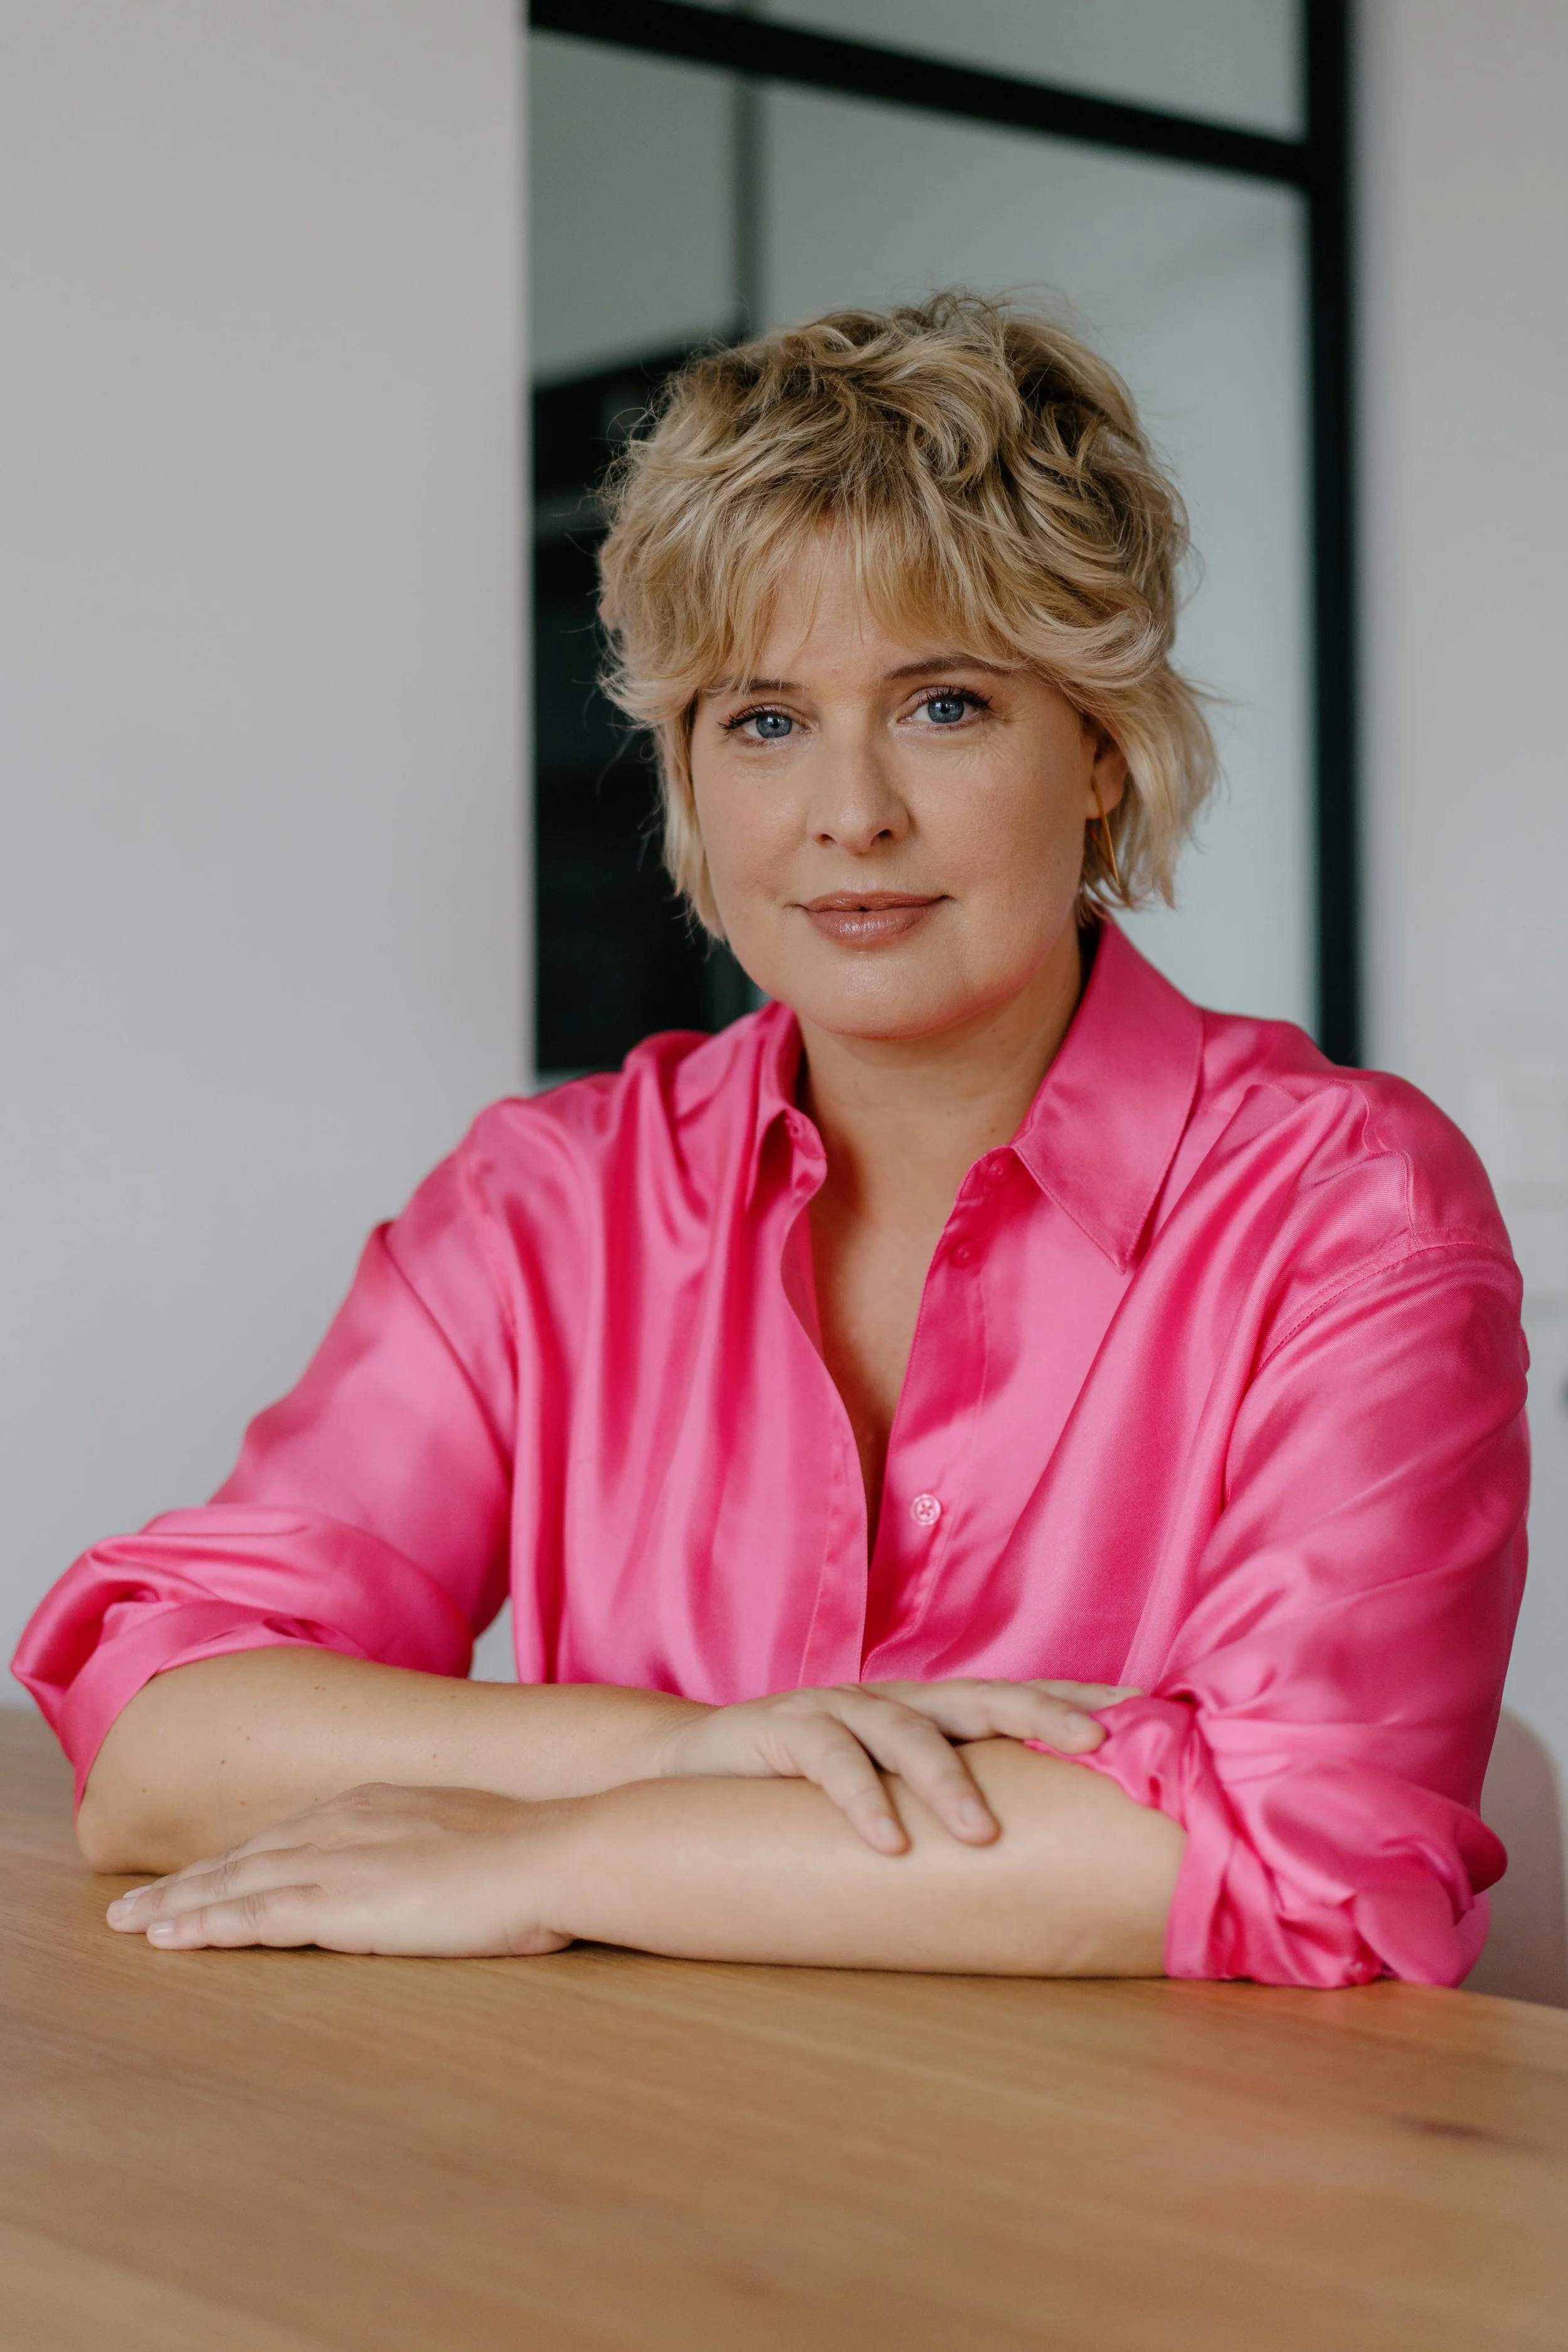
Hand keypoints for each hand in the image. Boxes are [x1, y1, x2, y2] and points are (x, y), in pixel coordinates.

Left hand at [104, 1783, 576, 1955]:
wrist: (558, 1851)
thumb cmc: (539, 1854)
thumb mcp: (480, 1839)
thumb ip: (442, 1851)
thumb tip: (448, 1870)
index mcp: (379, 1804)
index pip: (290, 1836)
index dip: (239, 1859)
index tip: (203, 1875)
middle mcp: (345, 1820)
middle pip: (246, 1855)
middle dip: (187, 1881)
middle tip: (133, 1906)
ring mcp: (339, 1859)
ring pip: (234, 1883)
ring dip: (178, 1906)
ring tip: (130, 1925)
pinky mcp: (338, 1903)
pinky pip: (253, 1916)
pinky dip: (205, 1926)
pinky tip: (170, 1940)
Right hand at [654, 1677, 1136, 1855]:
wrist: (691, 1771)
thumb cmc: (808, 1795)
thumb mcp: (888, 1796)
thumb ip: (949, 1807)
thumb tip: (1043, 1864)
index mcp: (929, 1714)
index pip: (1017, 1696)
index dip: (1078, 1697)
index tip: (1148, 1711)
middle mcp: (893, 1701)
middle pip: (980, 1695)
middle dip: (1040, 1712)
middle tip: (1092, 1742)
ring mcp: (837, 1708)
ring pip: (905, 1729)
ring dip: (947, 1780)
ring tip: (981, 1833)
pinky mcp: (783, 1728)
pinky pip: (828, 1760)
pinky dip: (860, 1799)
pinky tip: (886, 1843)